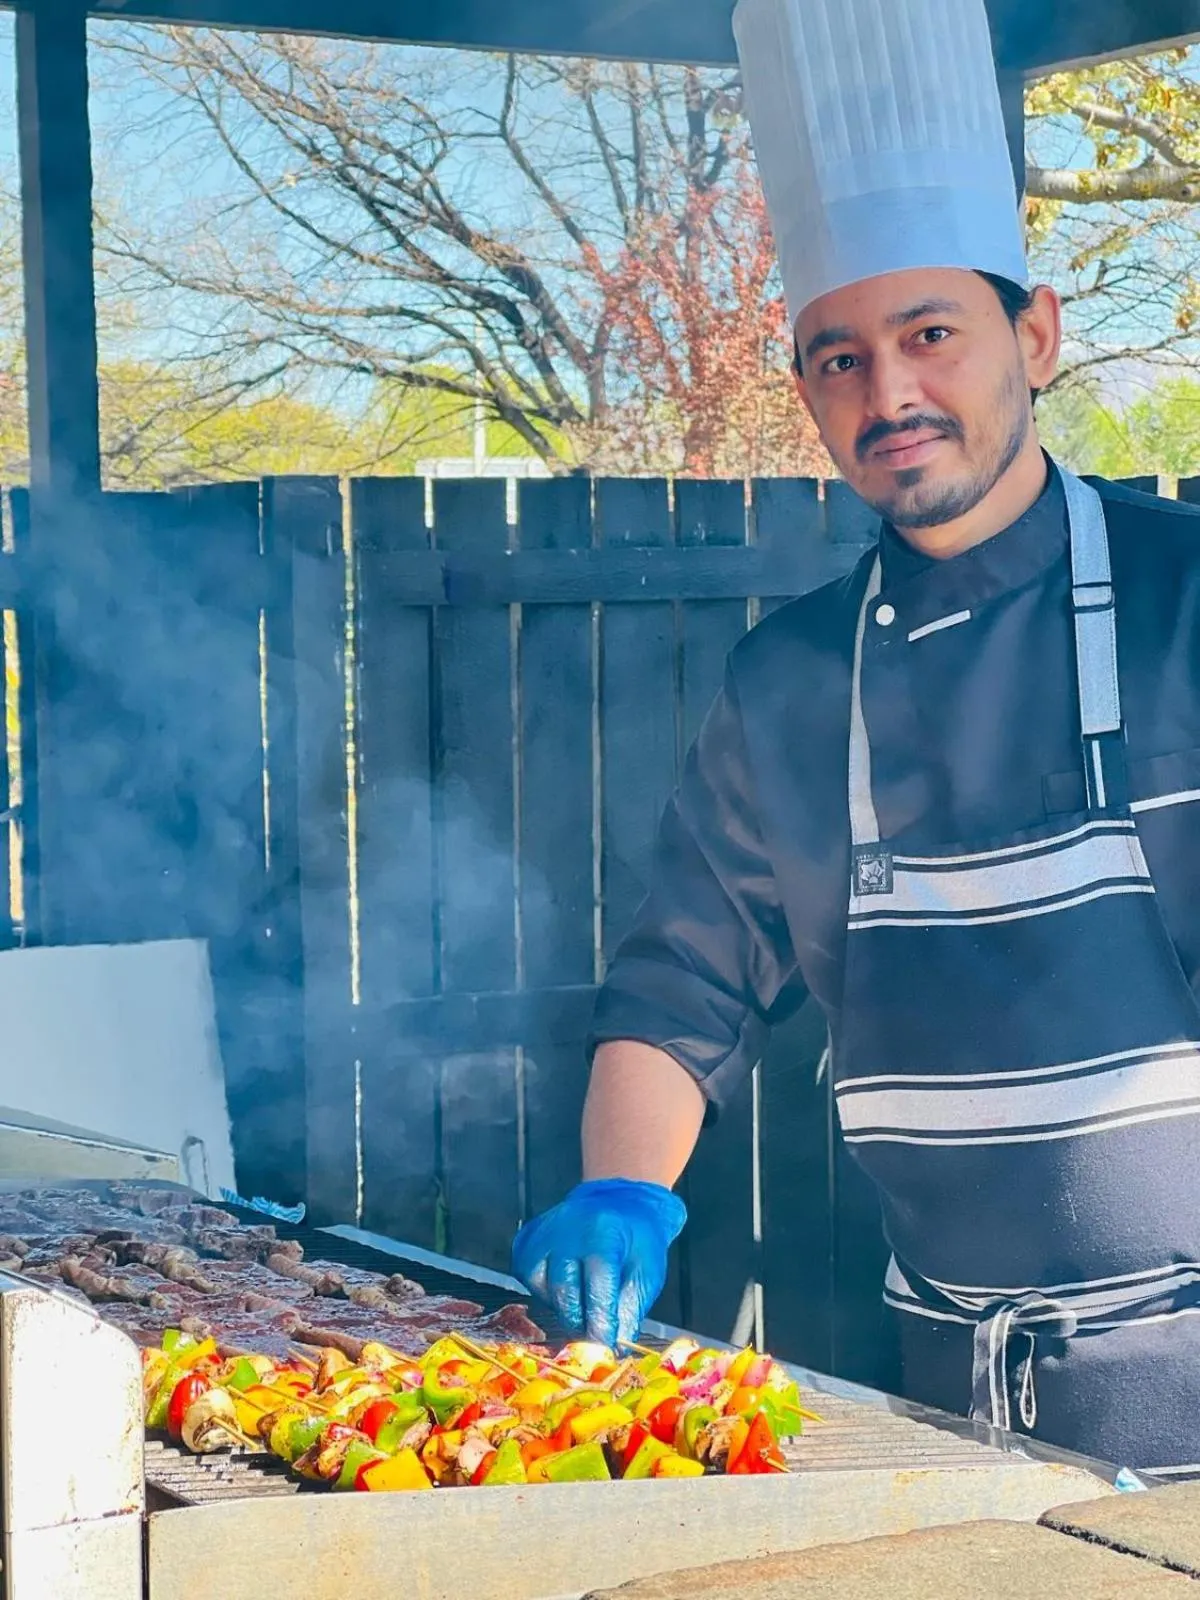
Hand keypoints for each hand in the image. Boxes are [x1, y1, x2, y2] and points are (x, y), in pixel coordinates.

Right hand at [511, 1178, 686, 1347]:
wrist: (620, 1201)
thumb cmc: (637, 1240)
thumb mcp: (647, 1272)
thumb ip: (629, 1309)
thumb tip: (614, 1347)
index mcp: (604, 1232)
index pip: (596, 1285)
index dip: (600, 1321)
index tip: (604, 1346)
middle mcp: (567, 1227)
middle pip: (564, 1290)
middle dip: (579, 1321)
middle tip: (593, 1335)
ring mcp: (543, 1230)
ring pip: (541, 1286)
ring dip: (561, 1305)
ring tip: (581, 1304)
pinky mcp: (527, 1237)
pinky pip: (527, 1275)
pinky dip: (544, 1290)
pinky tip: (564, 1286)